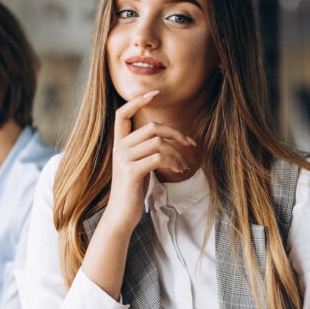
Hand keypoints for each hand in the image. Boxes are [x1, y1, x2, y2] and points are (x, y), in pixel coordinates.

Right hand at [105, 90, 196, 231]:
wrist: (121, 214)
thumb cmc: (133, 189)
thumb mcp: (137, 164)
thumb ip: (144, 148)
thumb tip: (166, 137)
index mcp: (119, 144)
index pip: (122, 114)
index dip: (138, 101)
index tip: (155, 93)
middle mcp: (119, 148)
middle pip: (152, 127)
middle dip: (176, 133)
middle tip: (190, 143)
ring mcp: (124, 159)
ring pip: (158, 142)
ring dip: (177, 152)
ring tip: (184, 165)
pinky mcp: (132, 171)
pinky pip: (158, 157)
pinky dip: (174, 162)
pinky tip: (179, 170)